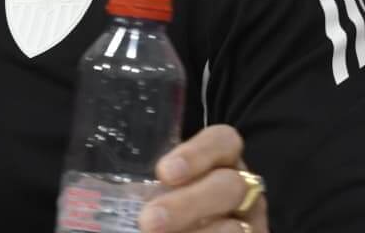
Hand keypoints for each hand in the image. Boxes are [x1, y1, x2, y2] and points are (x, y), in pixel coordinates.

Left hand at [139, 125, 268, 232]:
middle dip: (187, 205)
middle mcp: (242, 188)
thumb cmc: (166, 204)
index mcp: (221, 160)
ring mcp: (251, 221)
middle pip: (228, 186)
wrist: (186, 225)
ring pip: (234, 227)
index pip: (223, 141)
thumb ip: (146, 187)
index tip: (163, 173)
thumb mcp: (159, 189)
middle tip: (148, 221)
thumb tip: (113, 194)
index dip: (197, 153)